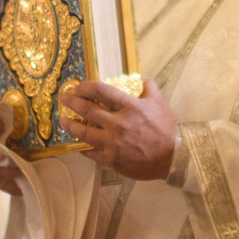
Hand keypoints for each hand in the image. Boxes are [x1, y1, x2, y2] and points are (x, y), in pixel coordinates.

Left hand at [60, 79, 176, 180]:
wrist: (174, 156)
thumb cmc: (167, 128)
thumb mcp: (160, 102)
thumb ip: (149, 86)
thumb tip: (139, 78)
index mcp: (129, 107)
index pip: (100, 91)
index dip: (85, 87)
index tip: (78, 87)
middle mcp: (117, 124)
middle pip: (87, 110)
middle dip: (72, 102)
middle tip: (64, 98)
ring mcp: (112, 143)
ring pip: (83, 133)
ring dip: (70, 125)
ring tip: (63, 121)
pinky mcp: (111, 160)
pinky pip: (90, 152)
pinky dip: (82, 147)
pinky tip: (78, 143)